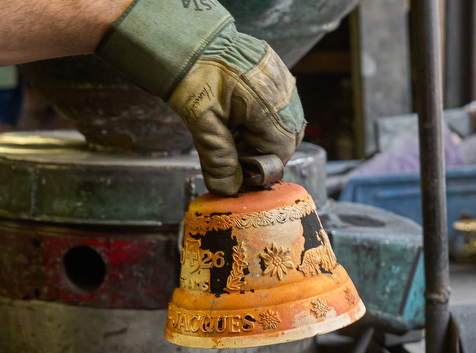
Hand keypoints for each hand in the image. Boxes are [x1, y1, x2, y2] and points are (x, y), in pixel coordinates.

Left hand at [97, 0, 304, 194]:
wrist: (189, 40)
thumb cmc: (196, 78)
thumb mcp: (203, 124)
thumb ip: (218, 159)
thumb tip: (229, 190)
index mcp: (270, 107)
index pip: (280, 152)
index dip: (259, 165)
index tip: (238, 168)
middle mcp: (285, 93)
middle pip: (285, 139)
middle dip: (259, 149)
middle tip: (231, 148)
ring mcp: (283, 80)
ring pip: (283, 122)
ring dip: (259, 133)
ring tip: (231, 128)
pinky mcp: (277, 72)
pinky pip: (278, 104)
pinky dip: (260, 116)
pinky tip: (236, 113)